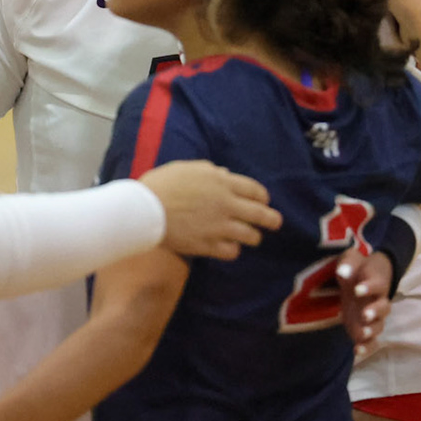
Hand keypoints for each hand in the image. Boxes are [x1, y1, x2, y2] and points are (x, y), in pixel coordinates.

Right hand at [138, 160, 281, 259]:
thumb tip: (223, 175)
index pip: (255, 191)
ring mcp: (220, 227)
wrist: (145, 210)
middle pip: (261, 215)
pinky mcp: (209, 246)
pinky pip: (232, 252)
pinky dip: (233, 250)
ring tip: (250, 237)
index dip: (263, 197)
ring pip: (251, 236)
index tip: (264, 201)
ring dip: (252, 236)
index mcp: (223, 183)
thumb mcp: (187, 168)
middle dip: (271, 219)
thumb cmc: (162, 184)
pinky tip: (228, 247)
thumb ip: (209, 171)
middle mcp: (227, 205)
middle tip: (275, 222)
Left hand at [335, 248, 392, 358]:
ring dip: (372, 330)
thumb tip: (344, 273)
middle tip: (364, 314)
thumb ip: (349, 263)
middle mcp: (378, 300)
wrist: (365, 275)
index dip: (369, 287)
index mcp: (376, 282)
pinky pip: (371, 340)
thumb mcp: (352, 258)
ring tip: (362, 334)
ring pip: (379, 325)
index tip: (357, 289)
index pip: (377, 285)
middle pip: (383, 308)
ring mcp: (373, 316)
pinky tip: (357, 351)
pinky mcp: (366, 327)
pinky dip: (367, 347)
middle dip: (375, 312)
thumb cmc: (358, 266)